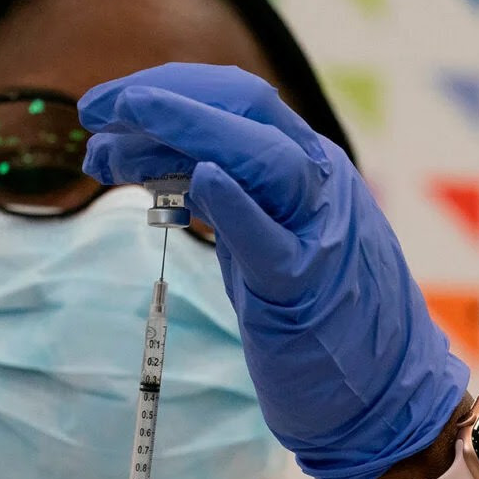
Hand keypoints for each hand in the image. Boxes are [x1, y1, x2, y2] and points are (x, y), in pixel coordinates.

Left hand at [79, 63, 467, 478]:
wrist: (386, 389)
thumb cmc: (319, 317)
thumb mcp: (266, 238)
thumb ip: (224, 197)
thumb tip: (155, 162)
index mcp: (309, 167)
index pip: (239, 101)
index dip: (170, 89)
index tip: (107, 104)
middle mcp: (320, 183)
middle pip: (244, 112)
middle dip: (161, 100)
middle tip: (92, 112)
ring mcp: (320, 231)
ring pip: (261, 159)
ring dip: (182, 133)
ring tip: (109, 146)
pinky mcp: (307, 288)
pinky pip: (269, 238)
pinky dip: (234, 203)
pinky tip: (198, 179)